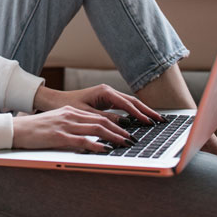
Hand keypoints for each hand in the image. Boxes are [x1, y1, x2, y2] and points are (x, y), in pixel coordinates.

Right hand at [12, 105, 136, 151]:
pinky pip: (82, 140)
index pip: (98, 116)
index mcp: (70, 111)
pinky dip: (96, 144)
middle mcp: (70, 115)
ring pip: (95, 129)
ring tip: (125, 143)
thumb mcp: (56, 123)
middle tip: (132, 139)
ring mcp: (65, 125)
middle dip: (119, 130)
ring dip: (113, 137)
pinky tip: (105, 149)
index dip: (115, 123)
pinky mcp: (58, 136)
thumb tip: (90, 136)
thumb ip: (72, 126)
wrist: (16, 129)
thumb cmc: (35, 129)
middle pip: (100, 121)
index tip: (126, 131)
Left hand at [33, 83, 164, 125]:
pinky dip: (134, 112)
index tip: (150, 123)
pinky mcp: (106, 100)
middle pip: (132, 101)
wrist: (56, 101)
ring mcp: (108, 95)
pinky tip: (142, 119)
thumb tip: (124, 125)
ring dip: (143, 111)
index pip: (127, 104)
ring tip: (156, 120)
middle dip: (147, 111)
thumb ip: (105, 119)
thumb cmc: (68, 106)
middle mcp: (108, 91)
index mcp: (104, 92)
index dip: (139, 114)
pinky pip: (124, 106)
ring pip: (130, 103)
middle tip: (161, 120)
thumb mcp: (87, 114)